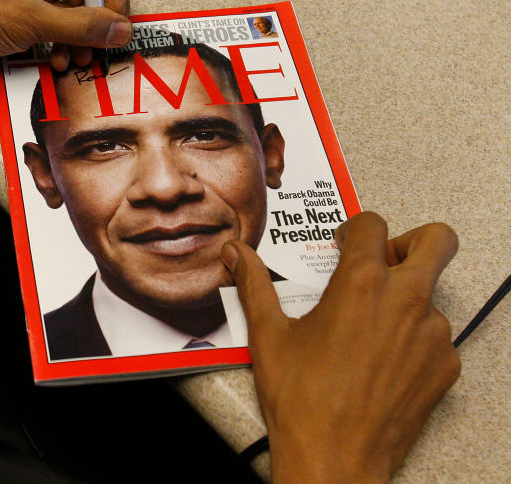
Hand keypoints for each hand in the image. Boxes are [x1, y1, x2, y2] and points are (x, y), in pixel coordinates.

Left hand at [0, 0, 132, 72]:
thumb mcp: (30, 20)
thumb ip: (81, 26)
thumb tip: (119, 27)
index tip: (113, 12)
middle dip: (97, 15)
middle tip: (97, 42)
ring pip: (73, 3)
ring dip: (79, 33)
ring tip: (74, 57)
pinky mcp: (18, 2)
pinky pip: (53, 17)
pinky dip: (59, 38)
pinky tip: (55, 57)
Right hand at [221, 212, 460, 483]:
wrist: (334, 457)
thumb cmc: (303, 400)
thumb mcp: (269, 334)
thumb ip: (254, 284)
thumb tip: (238, 254)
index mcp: (360, 284)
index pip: (372, 225)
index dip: (355, 228)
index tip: (343, 244)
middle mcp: (405, 302)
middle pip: (436, 241)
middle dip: (411, 242)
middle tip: (381, 260)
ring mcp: (431, 335)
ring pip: (432, 294)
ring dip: (405, 298)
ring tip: (367, 325)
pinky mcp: (443, 366)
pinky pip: (436, 336)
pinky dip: (412, 338)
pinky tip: (379, 358)